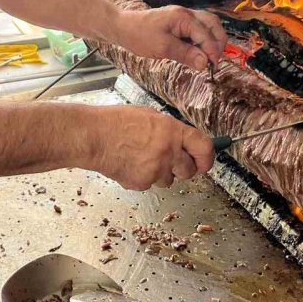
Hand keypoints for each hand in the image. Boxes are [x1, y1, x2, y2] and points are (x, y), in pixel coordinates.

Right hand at [92, 106, 214, 189]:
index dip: (207, 157)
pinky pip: (149, 184)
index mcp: (173, 131)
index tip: (205, 162)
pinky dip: (142, 178)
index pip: (204, 148)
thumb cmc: (117, 122)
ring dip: (160, 173)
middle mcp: (169, 152)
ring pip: (168, 180)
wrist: (95, 137)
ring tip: (141, 158)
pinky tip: (130, 164)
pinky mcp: (142, 184)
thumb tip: (183, 142)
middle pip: (189, 171)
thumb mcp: (150, 116)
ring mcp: (156, 170)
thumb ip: (170, 131)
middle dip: (183, 168)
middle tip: (170, 161)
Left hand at [113, 6, 226, 69]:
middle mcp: (186, 14)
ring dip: (212, 40)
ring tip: (208, 58)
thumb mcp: (162, 48)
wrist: (123, 27)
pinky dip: (202, 39)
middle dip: (218, 42)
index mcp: (183, 18)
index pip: (206, 35)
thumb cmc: (139, 36)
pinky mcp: (179, 22)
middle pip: (213, 24)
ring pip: (207, 25)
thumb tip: (205, 63)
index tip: (213, 67)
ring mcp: (183, 16)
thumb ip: (186, 54)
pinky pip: (198, 28)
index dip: (212, 52)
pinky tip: (198, 52)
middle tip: (214, 61)